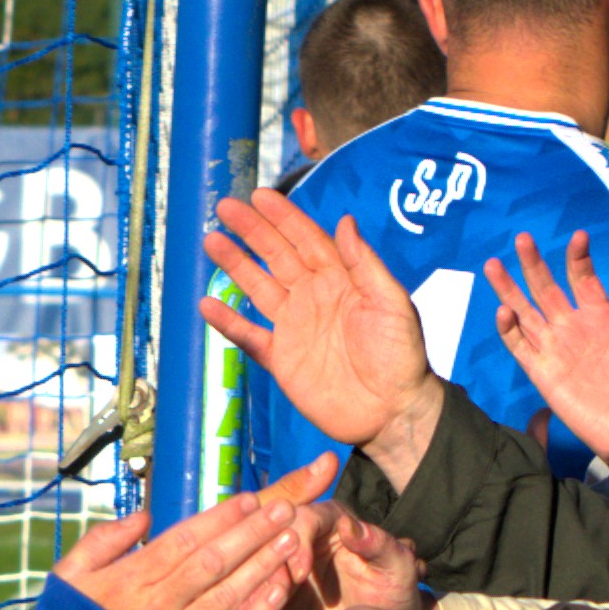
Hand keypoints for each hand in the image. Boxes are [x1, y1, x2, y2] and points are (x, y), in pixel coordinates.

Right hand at [53, 456, 336, 609]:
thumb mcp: (68, 576)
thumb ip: (103, 541)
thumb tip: (144, 516)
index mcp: (131, 578)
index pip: (185, 539)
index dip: (220, 517)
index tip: (250, 498)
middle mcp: (159, 605)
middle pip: (214, 561)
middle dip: (252, 533)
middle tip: (284, 510)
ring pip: (228, 594)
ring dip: (263, 565)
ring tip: (292, 539)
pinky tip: (280, 592)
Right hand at [202, 193, 438, 470]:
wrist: (393, 412)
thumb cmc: (402, 356)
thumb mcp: (392, 304)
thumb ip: (365, 264)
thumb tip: (344, 221)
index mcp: (341, 279)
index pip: (307, 240)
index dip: (284, 218)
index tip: (260, 196)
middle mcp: (314, 297)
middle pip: (276, 257)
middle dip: (252, 232)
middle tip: (226, 208)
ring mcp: (295, 328)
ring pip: (258, 288)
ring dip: (235, 265)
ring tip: (212, 242)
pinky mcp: (282, 360)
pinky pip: (249, 336)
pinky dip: (229, 321)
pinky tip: (207, 304)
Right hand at [211, 506, 424, 609]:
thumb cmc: (393, 596)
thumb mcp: (397, 569)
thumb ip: (380, 544)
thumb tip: (349, 526)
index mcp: (333, 520)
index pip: (306, 518)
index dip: (298, 541)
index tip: (299, 575)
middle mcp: (305, 534)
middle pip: (273, 533)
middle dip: (266, 558)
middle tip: (272, 592)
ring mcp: (286, 560)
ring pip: (258, 558)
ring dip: (254, 578)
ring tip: (253, 606)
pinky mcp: (273, 586)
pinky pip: (254, 586)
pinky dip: (250, 597)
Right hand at [483, 231, 608, 465]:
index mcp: (603, 320)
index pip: (583, 280)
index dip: (578, 258)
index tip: (579, 236)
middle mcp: (575, 331)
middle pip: (546, 290)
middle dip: (533, 264)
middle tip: (523, 237)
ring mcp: (557, 351)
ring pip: (526, 313)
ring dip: (510, 289)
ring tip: (493, 264)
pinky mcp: (544, 374)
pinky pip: (521, 348)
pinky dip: (509, 331)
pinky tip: (504, 310)